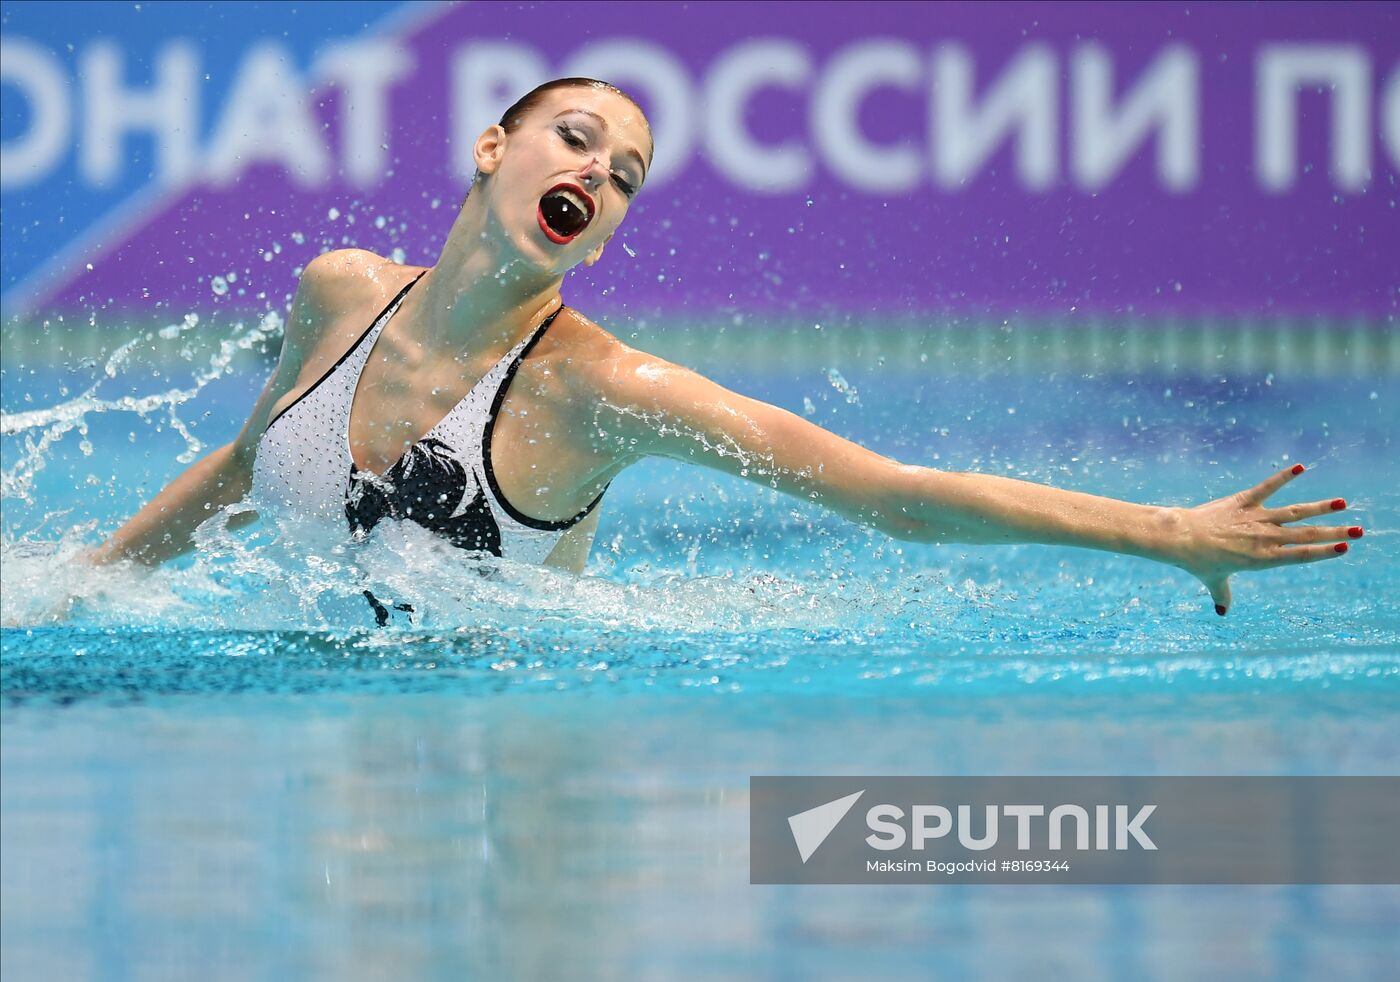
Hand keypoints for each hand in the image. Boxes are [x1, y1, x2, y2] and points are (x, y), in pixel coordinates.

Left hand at [1162, 464, 1360, 614]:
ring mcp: (1256, 518)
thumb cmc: (1197, 562)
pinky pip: (1267, 487)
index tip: (1345, 548)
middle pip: (1306, 534)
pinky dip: (1283, 476)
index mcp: (1262, 559)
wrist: (1180, 537)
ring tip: (1342, 503)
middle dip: (1334, 532)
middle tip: (1359, 530)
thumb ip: (1223, 594)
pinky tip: (1301, 467)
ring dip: (1320, 507)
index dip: (1324, 552)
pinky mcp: (1243, 501)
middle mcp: (1264, 538)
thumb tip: (1222, 612)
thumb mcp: (1214, 581)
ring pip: (1294, 512)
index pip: (1301, 555)